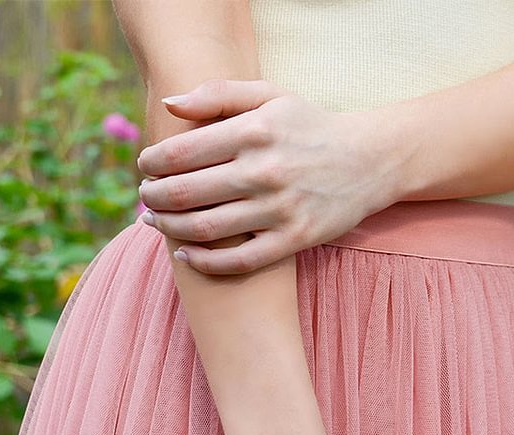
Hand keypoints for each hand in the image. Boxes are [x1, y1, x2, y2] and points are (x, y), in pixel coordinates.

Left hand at [137, 78, 397, 274]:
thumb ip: (219, 94)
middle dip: (153, 197)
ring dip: (170, 228)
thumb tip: (168, 105)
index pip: (181, 152)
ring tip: (155, 222)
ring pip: (206, 228)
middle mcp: (264, 171)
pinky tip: (185, 256)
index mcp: (254, 131)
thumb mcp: (271, 96)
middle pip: (186, 193)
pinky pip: (238, 261)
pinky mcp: (293, 240)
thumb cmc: (310, 127)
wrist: (368, 161)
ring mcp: (279, 209)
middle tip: (145, 197)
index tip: (144, 167)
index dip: (152, 163)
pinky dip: (204, 262)